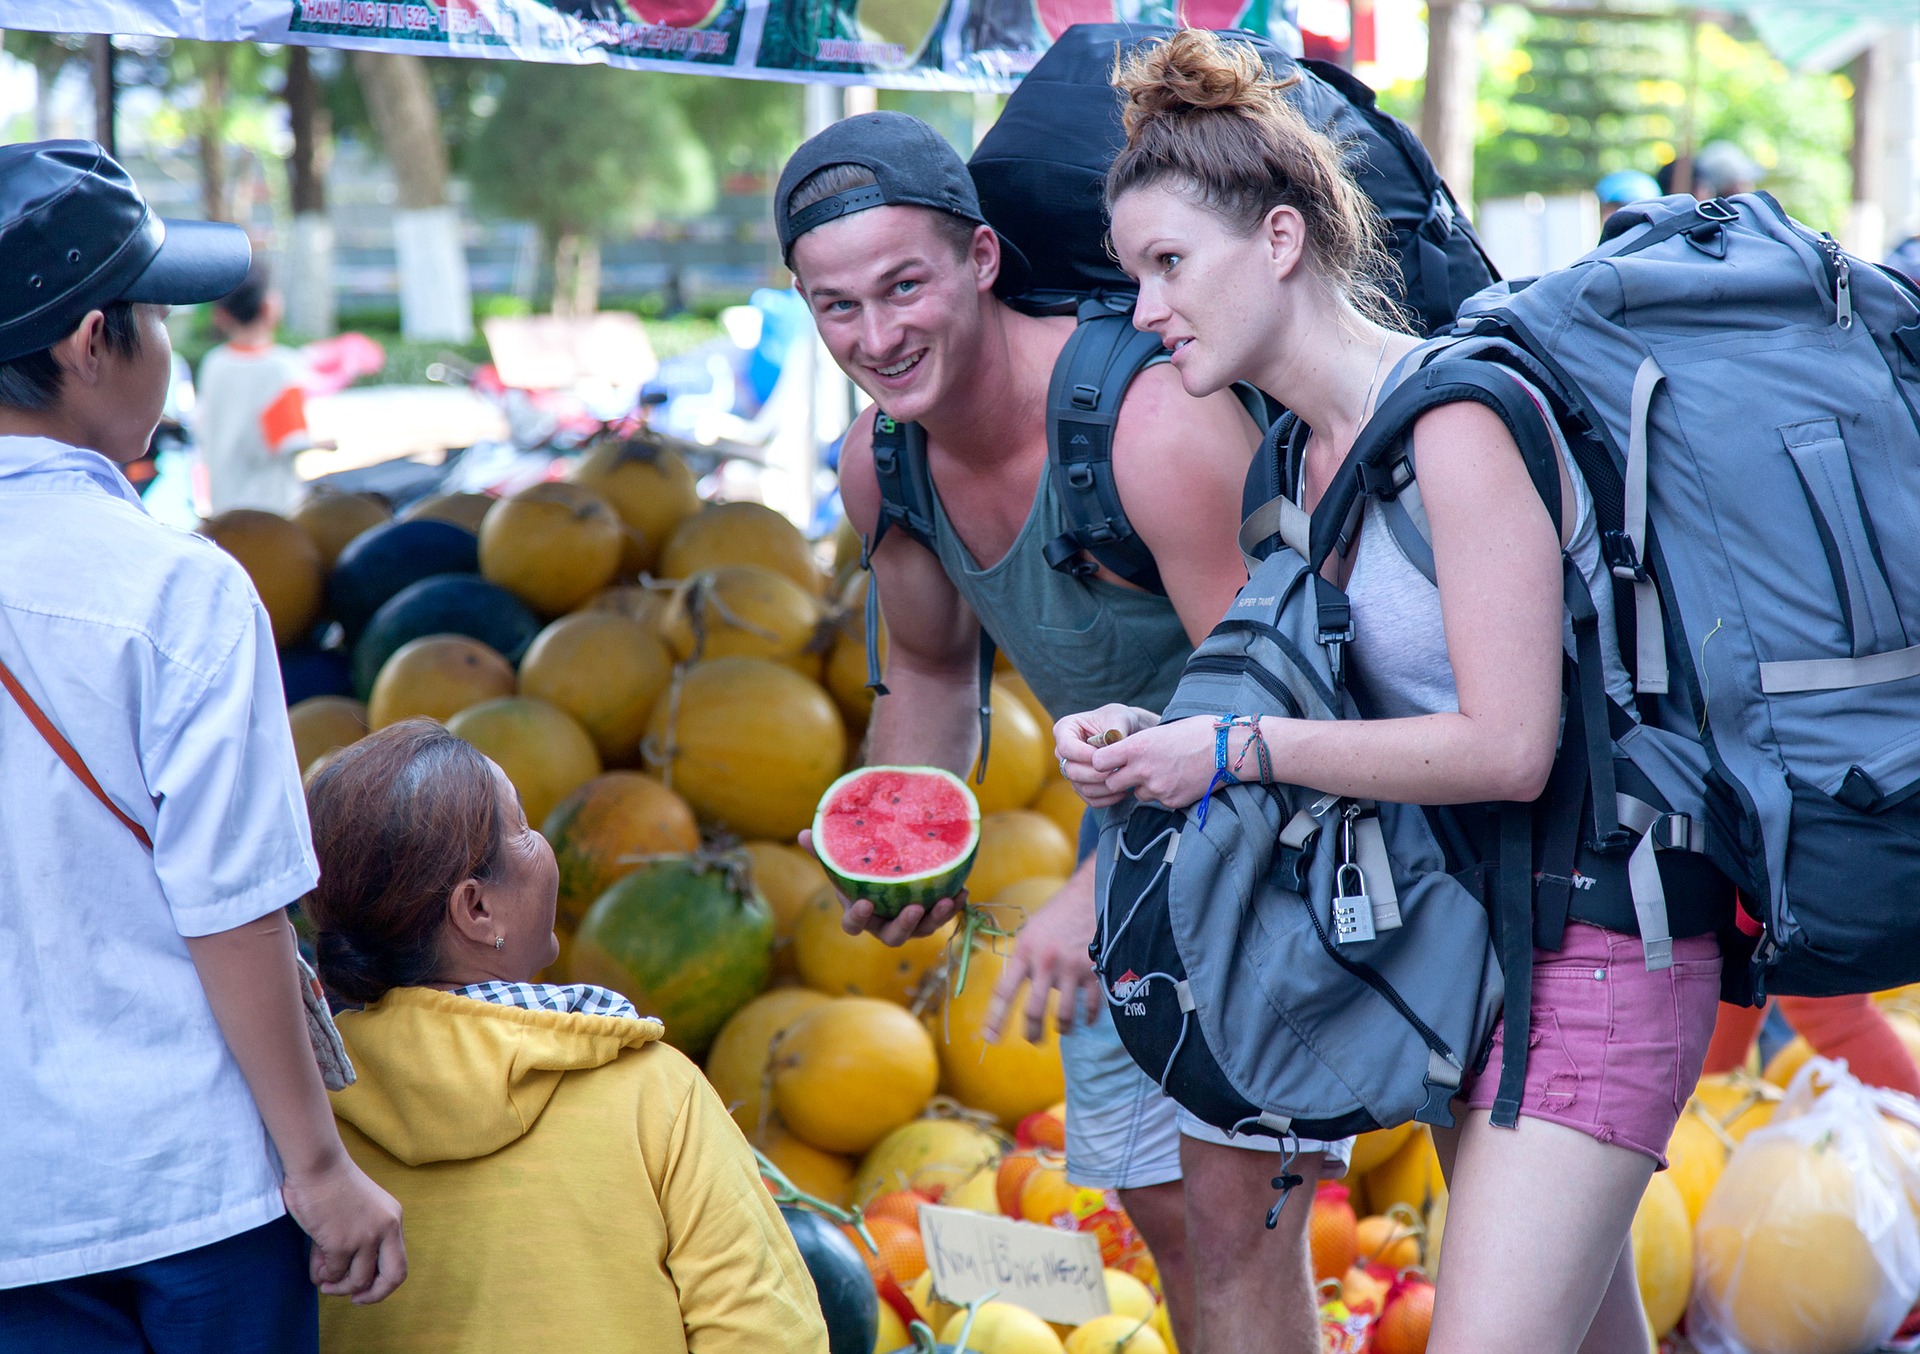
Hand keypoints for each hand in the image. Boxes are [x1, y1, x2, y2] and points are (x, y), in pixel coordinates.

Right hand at [282, 1151, 406, 1304]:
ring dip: (338, 1286)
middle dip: (373, 1295)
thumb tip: (338, 1278)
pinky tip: (316, 1268)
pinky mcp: (342, 1242)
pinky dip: (322, 1275)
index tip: (365, 1291)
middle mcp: (387, 1228)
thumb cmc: (331, 1184)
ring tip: (324, 1280)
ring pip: (357, 1280)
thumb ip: (358, 1242)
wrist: (318, 1164)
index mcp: (393, 1219)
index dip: (383, 1285)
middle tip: (353, 1299)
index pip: (399, 1263)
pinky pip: (333, 1273)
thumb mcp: (359, 1211)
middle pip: (393, 1277)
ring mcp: (366, 1237)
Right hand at [796, 828, 962, 944]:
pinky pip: (944, 916)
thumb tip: (802, 833)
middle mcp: (885, 924)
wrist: (890, 865)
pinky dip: (954, 906)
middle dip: (905, 925)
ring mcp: (911, 923)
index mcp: (860, 914)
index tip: (864, 903)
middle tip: (915, 908)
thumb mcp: (843, 856)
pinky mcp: (931, 915)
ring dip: (937, 918)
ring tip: (948, 900)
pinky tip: (963, 891)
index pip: (853, 926)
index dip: (858, 918)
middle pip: (893, 936)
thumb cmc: (862, 865)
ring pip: (924, 930)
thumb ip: (824, 848)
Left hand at [983, 870, 1101, 1041]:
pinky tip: (1087, 1019)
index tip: (990, 1038)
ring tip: (1062, 1030)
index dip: (995, 1018)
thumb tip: (1018, 987)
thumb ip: (1024, 959)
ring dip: (1063, 1028)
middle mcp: (1045, 963)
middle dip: (1032, 1033)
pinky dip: (1089, 1017)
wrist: (1090, 894)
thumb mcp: (1031, 931)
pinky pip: (1090, 1006)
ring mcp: (1070, 968)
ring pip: (1064, 1015)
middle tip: (1033, 1041)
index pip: (1004, 992)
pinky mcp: (1094, 970)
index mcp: (1025, 952)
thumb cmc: (1058, 913)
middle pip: (1034, 1011)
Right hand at [1055, 705, 1159, 807]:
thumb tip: (1111, 743)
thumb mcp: (1119, 717)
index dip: (1085, 756)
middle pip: (1070, 770)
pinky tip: (1124, 791)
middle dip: (1095, 773)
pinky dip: (1106, 798)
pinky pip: (1089, 798)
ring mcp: (1072, 769)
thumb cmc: (1121, 720)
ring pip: (1080, 786)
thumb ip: (1114, 730)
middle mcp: (1063, 751)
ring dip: (1103, 788)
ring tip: (1124, 782)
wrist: (1129, 733)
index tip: (1108, 757)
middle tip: (1118, 771)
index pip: (1066, 748)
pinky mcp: (1082, 784)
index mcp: (1065, 729)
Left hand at [1089, 715, 1219, 809]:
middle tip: (1132, 771)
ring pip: (1136, 794)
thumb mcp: (1161, 730)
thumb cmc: (1198, 732)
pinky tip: (1179, 779)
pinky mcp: (1171, 801)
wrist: (1228, 749)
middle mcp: (1142, 769)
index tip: (1109, 761)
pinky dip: (1164, 793)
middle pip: (1112, 783)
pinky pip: (1158, 800)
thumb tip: (1124, 752)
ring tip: (1164, 772)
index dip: (1101, 763)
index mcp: (1137, 747)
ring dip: (1143, 787)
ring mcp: (1157, 788)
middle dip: (1118, 779)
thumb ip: (1140, 744)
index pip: (1098, 762)